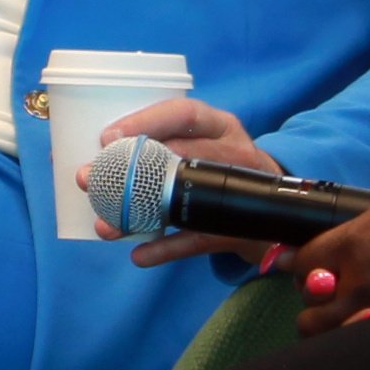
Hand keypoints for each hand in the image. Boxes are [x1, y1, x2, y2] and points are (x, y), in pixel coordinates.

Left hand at [98, 97, 286, 267]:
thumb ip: (165, 147)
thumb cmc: (225, 169)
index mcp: (220, 126)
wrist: (278, 210)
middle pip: (182, 155)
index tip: (107, 138)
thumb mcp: (206, 147)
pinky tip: (139, 255)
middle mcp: (234, 152)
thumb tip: (99, 161)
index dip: (145, 123)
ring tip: (107, 226)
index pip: (183, 114)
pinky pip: (197, 239)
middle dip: (133, 167)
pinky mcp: (238, 228)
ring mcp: (239, 191)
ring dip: (142, 214)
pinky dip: (166, 248)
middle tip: (92, 180)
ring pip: (187, 198)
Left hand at [288, 145, 369, 334]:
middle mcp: (365, 280)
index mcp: (358, 240)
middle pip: (312, 314)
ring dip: (341, 334)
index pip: (305, 264)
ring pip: (341, 339)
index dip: (305, 267)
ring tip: (354, 325)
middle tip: (334, 302)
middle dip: (317, 310)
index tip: (314, 268)